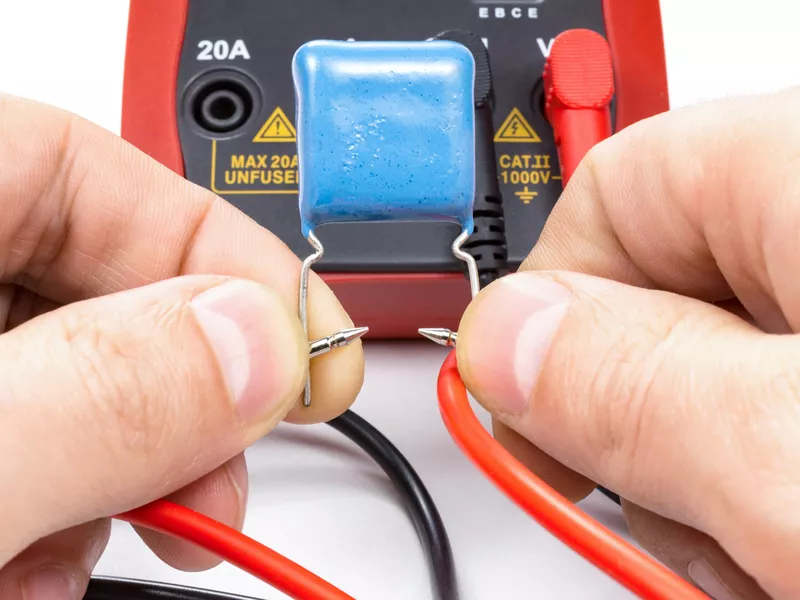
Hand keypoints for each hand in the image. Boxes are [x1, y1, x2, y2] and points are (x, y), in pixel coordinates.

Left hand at [0, 96, 363, 597]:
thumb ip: (97, 397)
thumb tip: (257, 347)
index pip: (78, 164)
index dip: (214, 247)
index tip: (308, 346)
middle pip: (90, 281)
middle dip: (186, 380)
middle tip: (236, 460)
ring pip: (74, 375)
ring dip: (134, 458)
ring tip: (140, 533)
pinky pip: (30, 442)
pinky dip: (71, 501)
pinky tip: (52, 557)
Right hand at [457, 87, 799, 599]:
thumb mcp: (795, 462)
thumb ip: (635, 388)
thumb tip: (504, 340)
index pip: (613, 189)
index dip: (545, 310)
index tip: (531, 419)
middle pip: (666, 287)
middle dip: (633, 413)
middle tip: (670, 511)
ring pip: (726, 364)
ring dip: (707, 469)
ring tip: (767, 556)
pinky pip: (786, 407)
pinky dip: (773, 481)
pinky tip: (795, 545)